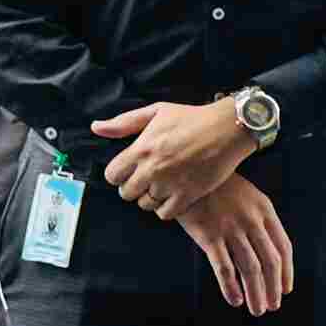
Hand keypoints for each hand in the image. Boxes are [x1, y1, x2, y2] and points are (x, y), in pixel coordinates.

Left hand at [94, 100, 252, 219]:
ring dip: (151, 197)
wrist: (228, 128)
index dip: (119, 174)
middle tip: (148, 178)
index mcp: (142, 149)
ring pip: (145, 204)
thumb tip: (96, 128)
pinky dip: (167, 208)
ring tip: (163, 185)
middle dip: (134, 187)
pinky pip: (165, 214)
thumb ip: (125, 122)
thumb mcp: (157, 111)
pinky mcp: (188, 195)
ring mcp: (170, 184)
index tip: (131, 170)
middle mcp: (152, 169)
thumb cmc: (193, 117)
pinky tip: (174, 195)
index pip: (112, 175)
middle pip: (127, 193)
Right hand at [177, 175, 293, 315]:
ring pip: (250, 268)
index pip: (283, 247)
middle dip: (273, 287)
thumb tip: (269, 249)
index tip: (286, 289)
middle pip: (270, 261)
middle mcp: (252, 221)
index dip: (287, 271)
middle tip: (273, 306)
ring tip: (258, 310)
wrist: (189, 171)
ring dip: (256, 292)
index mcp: (265, 211)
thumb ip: (260, 220)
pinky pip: (224, 267)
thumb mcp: (249, 197)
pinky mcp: (209, 236)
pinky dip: (231, 287)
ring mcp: (231, 228)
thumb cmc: (219, 187)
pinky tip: (235, 300)